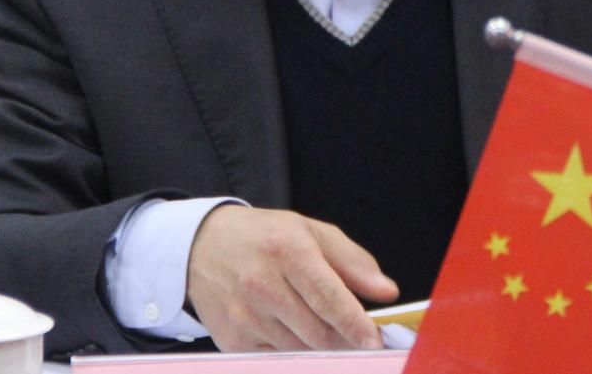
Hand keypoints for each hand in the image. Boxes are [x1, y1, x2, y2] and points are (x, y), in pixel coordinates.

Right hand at [186, 205, 398, 351]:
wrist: (204, 246)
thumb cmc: (267, 237)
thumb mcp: (312, 233)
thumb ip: (353, 262)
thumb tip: (387, 292)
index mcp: (287, 250)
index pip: (328, 296)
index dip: (355, 323)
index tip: (375, 341)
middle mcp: (262, 284)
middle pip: (318, 331)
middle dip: (343, 337)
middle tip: (356, 332)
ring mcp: (244, 315)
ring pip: (301, 349)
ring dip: (318, 343)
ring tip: (314, 318)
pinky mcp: (232, 340)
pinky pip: (278, 357)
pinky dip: (292, 348)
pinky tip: (287, 325)